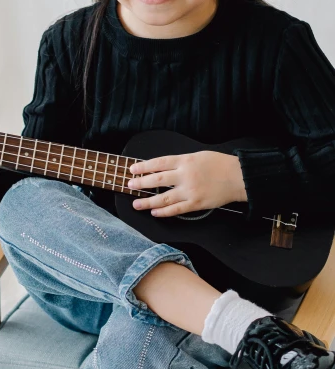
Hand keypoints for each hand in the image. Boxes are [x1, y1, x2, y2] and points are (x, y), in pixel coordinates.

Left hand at [127, 150, 247, 217]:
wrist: (238, 177)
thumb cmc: (220, 165)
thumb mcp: (199, 156)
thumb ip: (182, 162)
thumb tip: (164, 168)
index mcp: (185, 160)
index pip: (160, 163)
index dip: (144, 166)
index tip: (133, 169)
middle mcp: (185, 175)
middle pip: (158, 180)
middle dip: (141, 183)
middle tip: (130, 185)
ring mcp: (190, 191)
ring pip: (164, 198)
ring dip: (148, 202)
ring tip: (136, 204)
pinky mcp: (196, 204)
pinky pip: (176, 210)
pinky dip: (164, 212)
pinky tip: (155, 212)